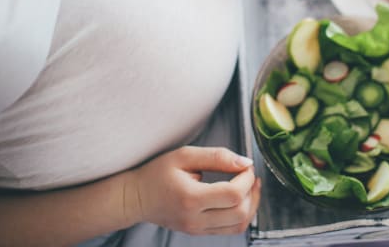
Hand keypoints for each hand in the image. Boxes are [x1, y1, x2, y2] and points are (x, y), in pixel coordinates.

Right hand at [128, 146, 259, 234]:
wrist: (136, 198)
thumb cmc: (157, 174)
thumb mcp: (184, 156)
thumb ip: (217, 157)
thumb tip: (245, 163)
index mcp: (191, 198)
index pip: (233, 194)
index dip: (247, 178)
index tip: (246, 166)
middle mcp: (195, 219)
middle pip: (240, 212)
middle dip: (252, 191)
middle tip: (249, 174)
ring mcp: (197, 229)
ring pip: (239, 225)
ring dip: (251, 205)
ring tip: (249, 187)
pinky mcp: (199, 232)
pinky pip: (230, 230)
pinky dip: (241, 214)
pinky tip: (238, 198)